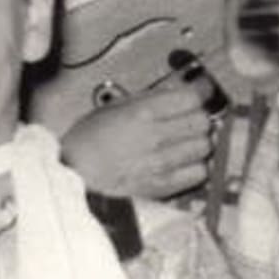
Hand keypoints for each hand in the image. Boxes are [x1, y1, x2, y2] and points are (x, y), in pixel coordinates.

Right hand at [60, 82, 213, 198]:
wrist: (74, 173)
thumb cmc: (89, 138)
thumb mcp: (116, 106)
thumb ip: (151, 99)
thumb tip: (180, 92)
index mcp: (143, 112)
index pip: (193, 98)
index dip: (200, 93)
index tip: (201, 93)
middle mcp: (156, 136)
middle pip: (203, 122)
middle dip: (198, 118)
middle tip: (189, 119)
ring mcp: (162, 163)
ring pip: (204, 147)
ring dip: (197, 142)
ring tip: (184, 142)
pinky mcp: (163, 186)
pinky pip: (198, 173)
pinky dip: (195, 167)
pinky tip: (182, 163)